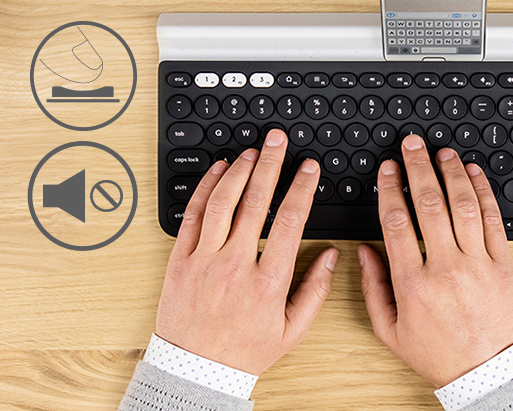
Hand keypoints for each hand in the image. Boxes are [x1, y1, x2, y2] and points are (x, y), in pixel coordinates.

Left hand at [155, 129, 338, 373]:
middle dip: (270, 164)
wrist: (194, 371)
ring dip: (239, 171)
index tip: (308, 168)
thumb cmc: (244, 351)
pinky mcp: (180, 260)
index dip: (301, 188)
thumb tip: (332, 254)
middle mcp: (234, 265)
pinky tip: (218, 170)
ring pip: (222, 203)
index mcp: (267, 282)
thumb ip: (316, 291)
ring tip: (253, 152)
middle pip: (255, 202)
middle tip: (278, 140)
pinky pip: (193, 216)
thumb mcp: (291, 331)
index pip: (289, 221)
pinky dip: (205, 188)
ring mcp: (204, 260)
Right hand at [359, 134, 512, 386]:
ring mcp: (477, 264)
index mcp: (414, 283)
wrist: (488, 375)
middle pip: (429, 204)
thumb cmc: (439, 353)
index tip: (387, 170)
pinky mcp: (503, 264)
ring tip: (442, 153)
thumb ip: (372, 288)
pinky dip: (483, 192)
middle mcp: (446, 268)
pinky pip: (493, 220)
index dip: (390, 189)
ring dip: (451, 173)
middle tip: (411, 145)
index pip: (397, 222)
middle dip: (417, 168)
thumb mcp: (390, 330)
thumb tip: (363, 251)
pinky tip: (473, 174)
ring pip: (463, 205)